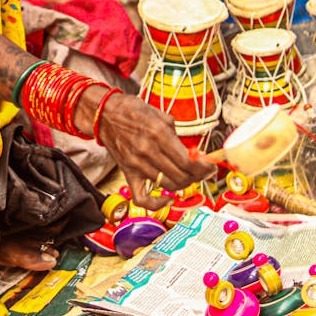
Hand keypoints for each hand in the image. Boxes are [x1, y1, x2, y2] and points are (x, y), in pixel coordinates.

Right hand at [88, 92, 216, 209]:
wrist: (104, 115)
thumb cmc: (132, 111)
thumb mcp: (161, 115)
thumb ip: (177, 135)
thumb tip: (193, 151)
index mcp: (158, 133)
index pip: (188, 161)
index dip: (204, 167)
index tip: (211, 166)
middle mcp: (147, 151)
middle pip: (181, 176)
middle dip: (198, 176)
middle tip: (204, 171)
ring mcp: (136, 165)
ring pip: (168, 186)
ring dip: (184, 185)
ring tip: (190, 178)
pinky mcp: (128, 173)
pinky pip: (142, 198)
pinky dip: (157, 204)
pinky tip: (168, 199)